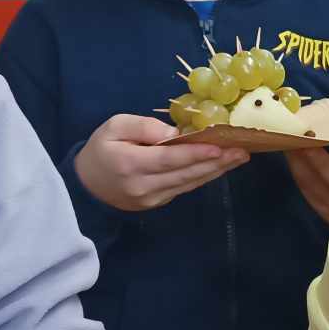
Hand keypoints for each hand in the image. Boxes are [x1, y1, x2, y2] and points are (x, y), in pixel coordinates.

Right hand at [76, 113, 247, 210]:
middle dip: (216, 162)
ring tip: (239, 157)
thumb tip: (175, 133)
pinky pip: (184, 188)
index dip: (196, 154)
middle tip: (242, 150)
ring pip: (189, 183)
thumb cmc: (102, 149)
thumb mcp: (115, 126)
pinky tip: (219, 166)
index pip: (169, 159)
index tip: (220, 147)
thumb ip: (144, 127)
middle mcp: (143, 185)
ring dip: (216, 171)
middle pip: (185, 174)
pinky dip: (203, 176)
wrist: (86, 186)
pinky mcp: (157, 203)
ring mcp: (151, 198)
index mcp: (130, 163)